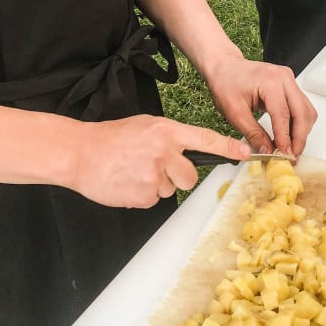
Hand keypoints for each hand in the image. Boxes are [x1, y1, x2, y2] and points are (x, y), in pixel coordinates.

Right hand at [71, 114, 250, 208]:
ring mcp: (154, 176)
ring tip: (135, 171)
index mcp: (166, 131)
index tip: (245, 153)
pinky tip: (128, 182)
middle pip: (190, 175)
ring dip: (157, 184)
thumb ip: (169, 137)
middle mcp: (164, 152)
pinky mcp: (143, 197)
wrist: (80, 153)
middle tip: (156, 167)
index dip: (227, 147)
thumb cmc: (111, 138)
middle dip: (178, 175)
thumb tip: (184, 151)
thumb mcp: (145, 125)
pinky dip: (143, 194)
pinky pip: (154, 200)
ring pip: (170, 189)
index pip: (205, 139)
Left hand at [201, 56, 317, 159]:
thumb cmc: (226, 82)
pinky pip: (302, 107)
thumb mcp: (234, 112)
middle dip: (299, 138)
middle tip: (291, 156)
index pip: (283, 114)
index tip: (284, 155)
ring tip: (290, 149)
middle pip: (302, 113)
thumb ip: (252, 133)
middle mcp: (284, 78)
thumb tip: (266, 151)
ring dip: (302, 132)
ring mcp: (289, 80)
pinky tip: (290, 136)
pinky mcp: (290, 86)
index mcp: (269, 81)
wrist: (225, 67)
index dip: (285, 138)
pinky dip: (299, 124)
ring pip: (306, 111)